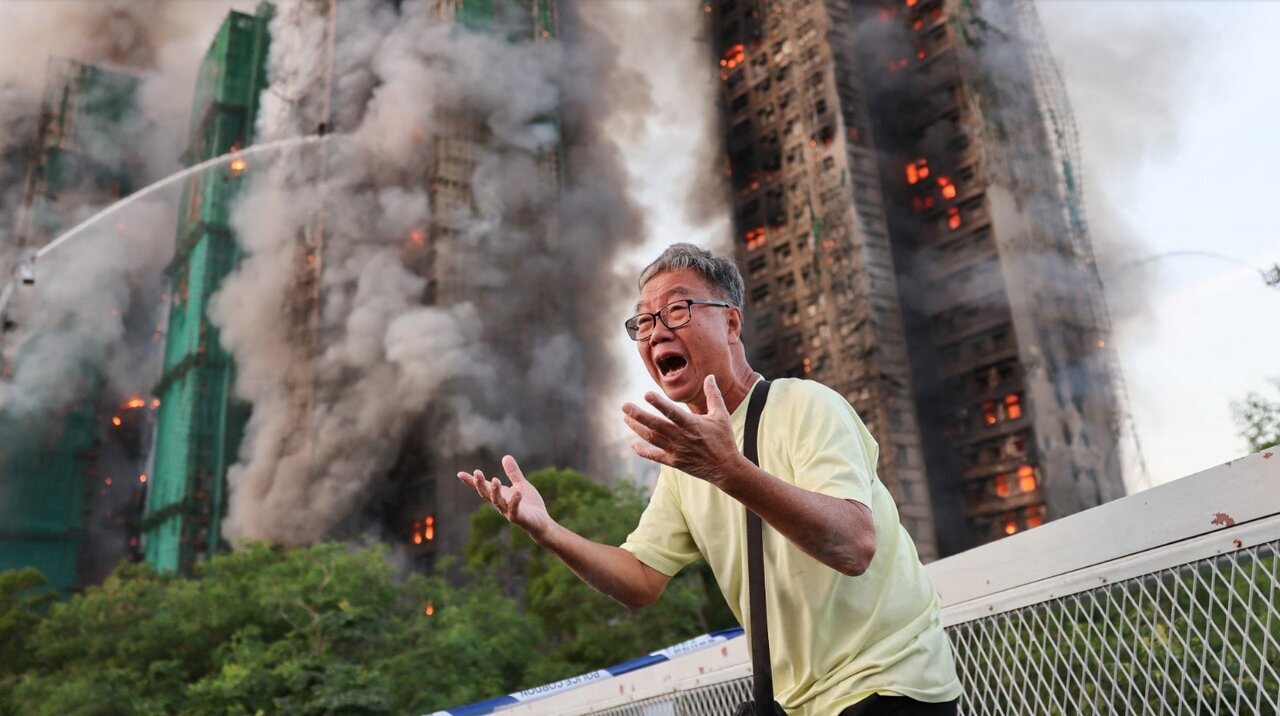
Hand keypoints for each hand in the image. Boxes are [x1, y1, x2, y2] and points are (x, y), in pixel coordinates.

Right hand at [457, 455, 550, 538]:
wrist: (542, 522)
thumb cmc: (530, 504)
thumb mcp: (521, 485)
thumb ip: (513, 473)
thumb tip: (506, 456)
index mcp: (500, 495)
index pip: (483, 487)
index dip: (471, 482)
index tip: (459, 474)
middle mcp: (501, 504)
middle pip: (486, 494)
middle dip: (480, 484)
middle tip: (476, 473)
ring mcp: (508, 511)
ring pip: (498, 502)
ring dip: (495, 491)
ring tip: (495, 480)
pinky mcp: (519, 518)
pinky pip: (514, 510)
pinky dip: (515, 501)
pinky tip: (518, 493)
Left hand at [622, 374, 744, 486]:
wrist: (726, 468)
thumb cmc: (723, 439)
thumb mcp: (721, 415)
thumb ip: (713, 395)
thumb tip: (709, 376)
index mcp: (692, 424)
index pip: (672, 412)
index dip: (659, 404)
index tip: (646, 394)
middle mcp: (681, 437)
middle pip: (655, 425)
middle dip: (638, 415)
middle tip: (624, 406)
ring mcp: (676, 450)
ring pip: (652, 438)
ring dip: (637, 428)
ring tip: (625, 418)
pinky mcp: (674, 462)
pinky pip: (655, 456)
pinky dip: (643, 452)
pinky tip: (633, 445)